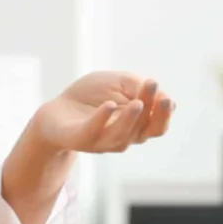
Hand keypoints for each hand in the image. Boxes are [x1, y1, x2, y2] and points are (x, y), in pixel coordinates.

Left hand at [31, 72, 174, 154]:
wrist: (58, 109)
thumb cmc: (92, 96)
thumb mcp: (119, 83)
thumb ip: (139, 87)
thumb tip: (164, 97)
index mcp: (136, 126)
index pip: (157, 124)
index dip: (164, 113)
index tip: (163, 93)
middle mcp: (124, 137)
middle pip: (145, 130)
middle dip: (154, 113)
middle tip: (158, 93)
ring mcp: (102, 141)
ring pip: (121, 135)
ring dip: (130, 119)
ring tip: (138, 102)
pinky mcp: (81, 139)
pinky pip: (93, 132)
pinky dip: (102, 120)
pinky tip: (108, 106)